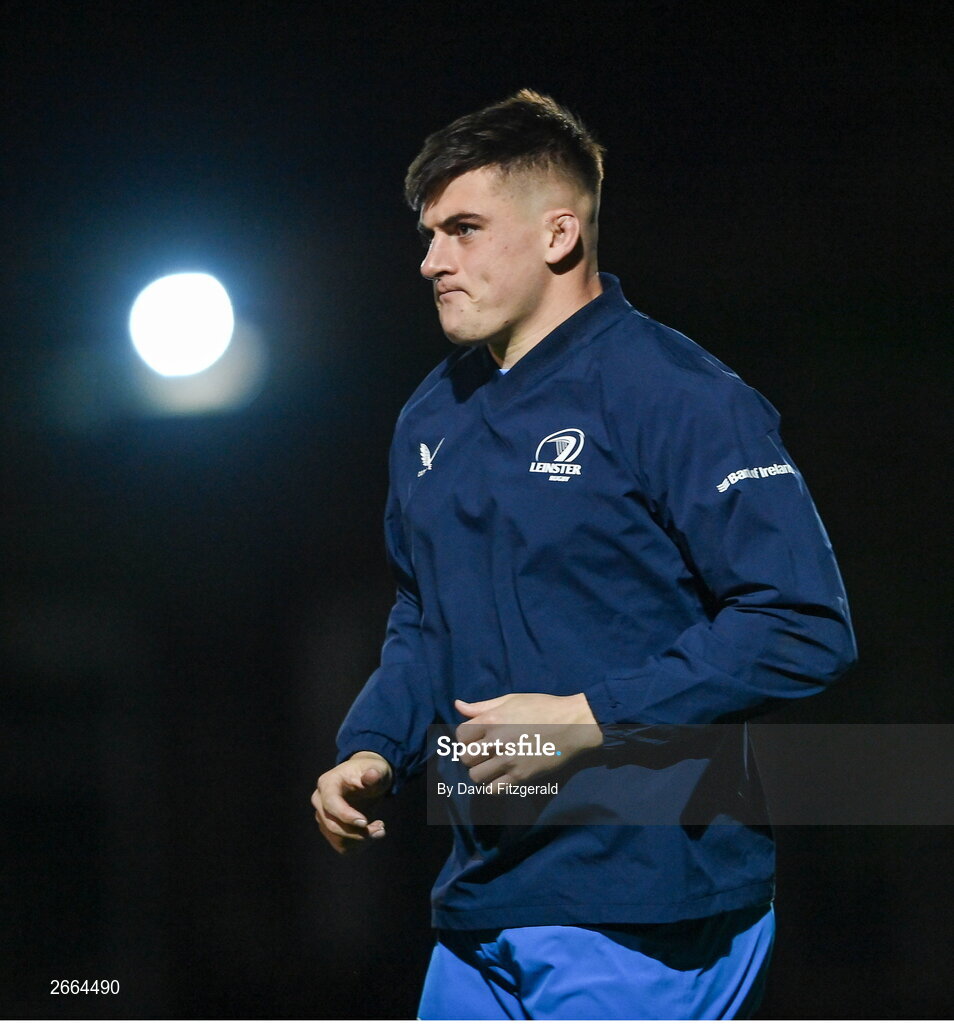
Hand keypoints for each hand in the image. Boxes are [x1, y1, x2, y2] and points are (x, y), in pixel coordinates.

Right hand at [311, 751, 392, 853]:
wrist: (366, 778)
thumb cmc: (370, 771)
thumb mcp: (377, 769)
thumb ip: (375, 774)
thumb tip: (372, 775)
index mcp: (328, 783)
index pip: (330, 803)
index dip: (345, 815)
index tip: (365, 822)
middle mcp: (319, 800)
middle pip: (332, 825)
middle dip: (358, 832)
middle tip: (380, 829)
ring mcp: (322, 816)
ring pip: (337, 839)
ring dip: (361, 840)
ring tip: (380, 829)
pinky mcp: (329, 828)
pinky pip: (341, 845)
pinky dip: (359, 844)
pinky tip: (372, 832)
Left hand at [454, 692, 601, 786]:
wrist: (573, 724)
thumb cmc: (542, 708)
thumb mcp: (511, 700)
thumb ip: (482, 706)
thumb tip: (458, 705)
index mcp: (492, 719)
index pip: (460, 735)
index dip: (466, 737)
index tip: (476, 738)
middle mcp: (497, 741)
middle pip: (465, 757)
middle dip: (471, 756)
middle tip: (483, 753)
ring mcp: (509, 760)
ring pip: (476, 777)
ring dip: (481, 772)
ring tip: (492, 766)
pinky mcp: (521, 776)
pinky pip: (494, 790)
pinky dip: (493, 786)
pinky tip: (502, 777)